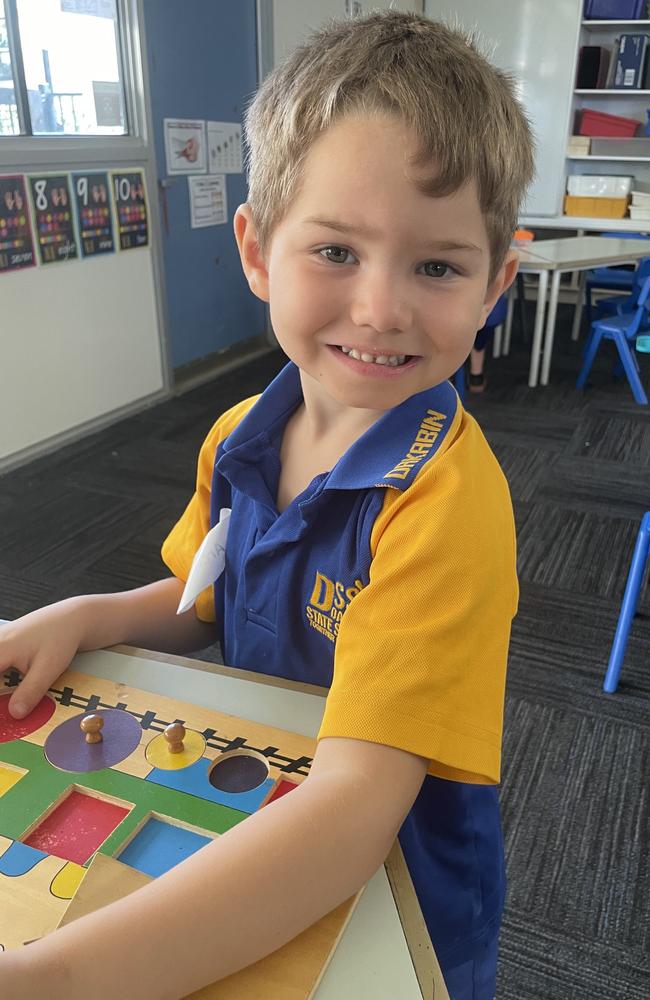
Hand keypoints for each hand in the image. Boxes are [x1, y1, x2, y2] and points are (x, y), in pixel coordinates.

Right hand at [0, 600, 88, 719]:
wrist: (72, 618)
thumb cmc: (61, 637)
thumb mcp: (49, 668)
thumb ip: (30, 691)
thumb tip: (15, 714)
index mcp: (0, 650)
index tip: (4, 711)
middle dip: (2, 693)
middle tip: (9, 709)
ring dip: (3, 687)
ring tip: (13, 700)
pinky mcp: (2, 646)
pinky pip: (0, 666)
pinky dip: (4, 681)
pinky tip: (13, 690)